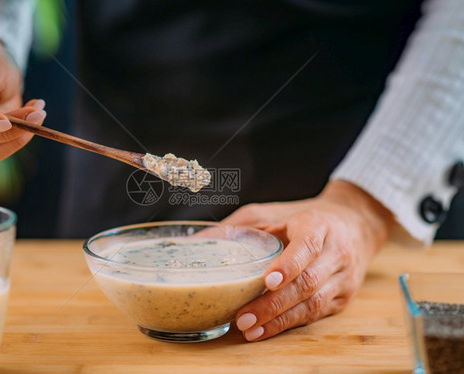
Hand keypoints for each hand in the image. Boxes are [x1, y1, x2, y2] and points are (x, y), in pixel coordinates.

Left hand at [223, 180, 393, 340]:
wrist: (354, 223)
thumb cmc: (303, 218)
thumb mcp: (271, 213)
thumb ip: (238, 227)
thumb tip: (195, 242)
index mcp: (318, 225)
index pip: (307, 245)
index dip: (288, 264)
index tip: (267, 280)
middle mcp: (337, 252)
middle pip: (307, 282)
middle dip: (273, 303)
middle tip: (244, 316)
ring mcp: (343, 277)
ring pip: (314, 303)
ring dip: (280, 320)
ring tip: (250, 329)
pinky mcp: (344, 296)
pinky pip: (317, 315)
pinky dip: (290, 324)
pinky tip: (266, 330)